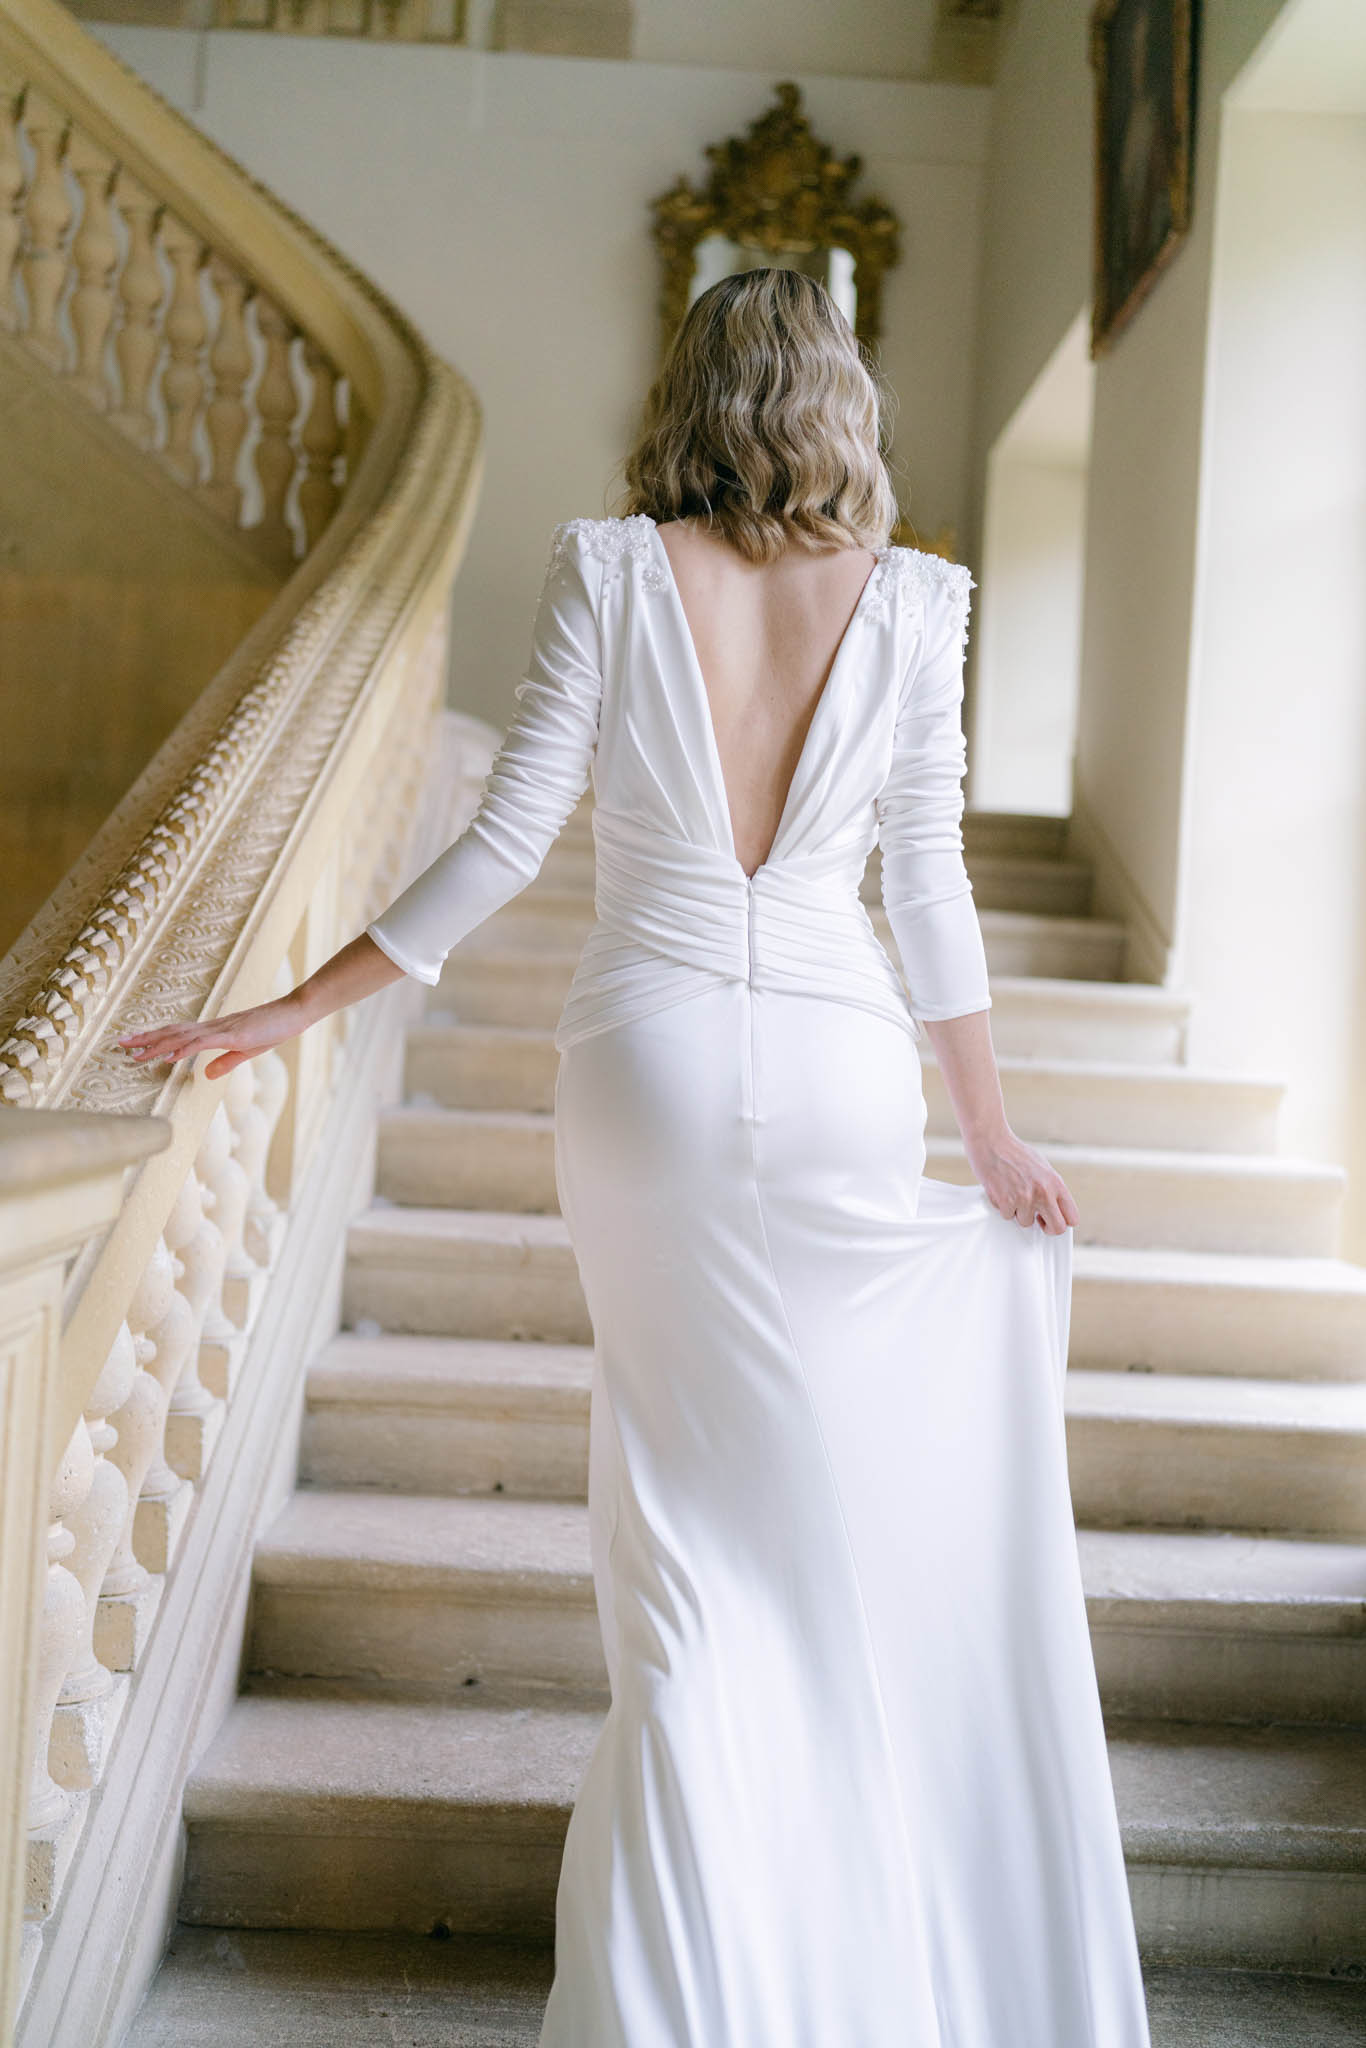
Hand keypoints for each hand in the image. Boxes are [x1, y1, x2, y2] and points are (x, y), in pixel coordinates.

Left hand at [116, 991, 309, 1081]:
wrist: (295, 1012)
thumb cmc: (274, 1028)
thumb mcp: (248, 1050)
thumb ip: (226, 1062)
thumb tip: (206, 1075)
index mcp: (215, 1031)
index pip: (178, 1033)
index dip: (155, 1038)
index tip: (133, 1043)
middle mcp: (213, 1027)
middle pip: (172, 1032)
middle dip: (146, 1038)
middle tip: (120, 1044)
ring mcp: (222, 1029)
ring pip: (182, 1036)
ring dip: (157, 1044)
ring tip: (135, 1052)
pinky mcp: (233, 1034)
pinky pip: (203, 1042)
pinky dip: (183, 1048)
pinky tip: (169, 1055)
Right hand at [961, 1123, 1078, 1234]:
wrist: (991, 1141)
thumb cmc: (1014, 1152)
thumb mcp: (1042, 1167)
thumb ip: (1050, 1187)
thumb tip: (1055, 1207)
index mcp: (1056, 1183)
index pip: (1072, 1217)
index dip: (1062, 1221)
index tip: (1051, 1218)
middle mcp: (1044, 1192)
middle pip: (1057, 1228)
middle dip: (1046, 1227)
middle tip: (1037, 1219)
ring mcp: (1025, 1198)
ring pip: (1026, 1222)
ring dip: (1019, 1212)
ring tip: (1012, 1193)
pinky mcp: (1006, 1201)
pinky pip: (1008, 1216)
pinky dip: (1004, 1207)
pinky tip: (1001, 1191)